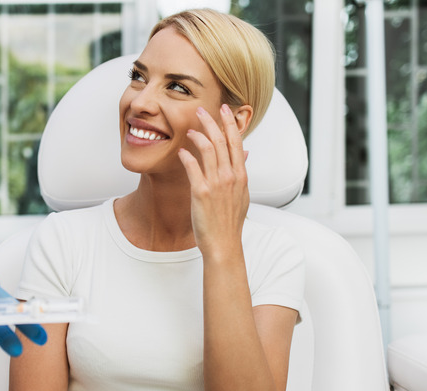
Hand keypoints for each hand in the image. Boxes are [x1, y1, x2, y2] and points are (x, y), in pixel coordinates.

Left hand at [178, 104, 249, 255]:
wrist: (224, 244)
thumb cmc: (230, 223)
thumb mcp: (242, 196)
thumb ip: (241, 172)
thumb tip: (244, 154)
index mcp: (241, 176)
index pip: (236, 142)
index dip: (230, 123)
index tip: (224, 110)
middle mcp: (231, 177)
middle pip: (222, 140)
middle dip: (211, 122)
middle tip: (202, 110)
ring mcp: (217, 183)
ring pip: (208, 149)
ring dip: (198, 135)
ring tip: (190, 130)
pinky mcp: (201, 192)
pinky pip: (193, 167)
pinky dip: (187, 156)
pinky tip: (182, 151)